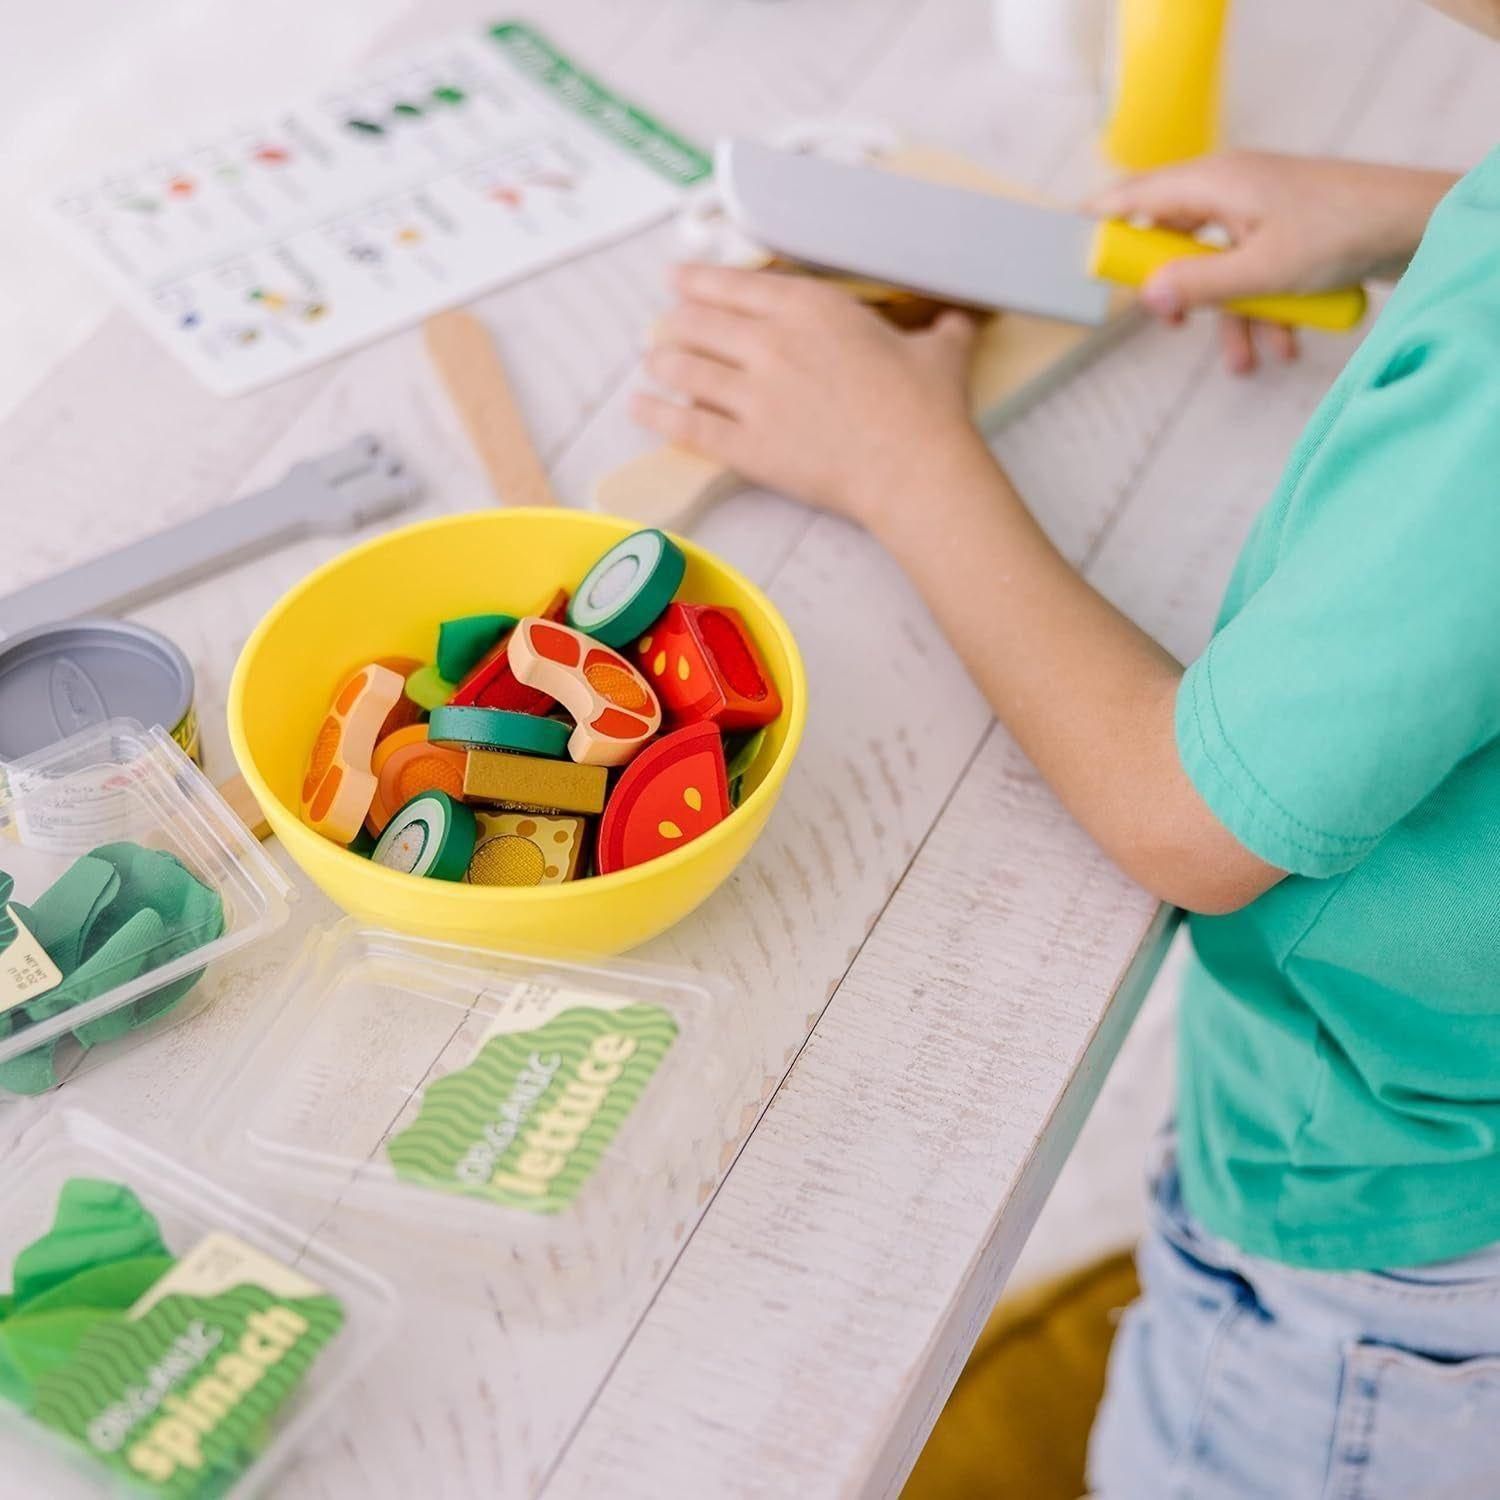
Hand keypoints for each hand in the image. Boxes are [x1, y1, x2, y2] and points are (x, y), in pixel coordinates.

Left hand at [632, 265, 985, 526]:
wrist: (913, 467)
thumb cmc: (929, 407)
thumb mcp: (941, 350)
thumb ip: (941, 327)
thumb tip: (962, 318)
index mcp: (811, 307)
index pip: (735, 284)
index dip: (699, 280)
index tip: (677, 278)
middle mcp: (770, 342)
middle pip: (699, 321)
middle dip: (676, 320)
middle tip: (664, 322)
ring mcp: (752, 394)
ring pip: (684, 367)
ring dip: (663, 360)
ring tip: (653, 360)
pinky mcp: (743, 444)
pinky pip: (685, 423)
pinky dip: (656, 413)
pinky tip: (639, 407)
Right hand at [1088, 151, 1456, 373]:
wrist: (1414, 226)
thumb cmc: (1342, 233)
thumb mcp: (1261, 273)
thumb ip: (1197, 287)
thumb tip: (1145, 299)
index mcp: (1214, 183)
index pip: (1135, 195)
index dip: (1099, 221)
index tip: (1068, 249)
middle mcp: (1229, 190)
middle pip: (1172, 239)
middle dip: (1176, 292)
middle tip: (1168, 324)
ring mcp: (1256, 211)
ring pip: (1216, 268)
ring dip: (1229, 318)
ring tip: (1243, 360)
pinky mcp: (1281, 232)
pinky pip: (1249, 275)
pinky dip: (1259, 312)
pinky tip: (1280, 347)